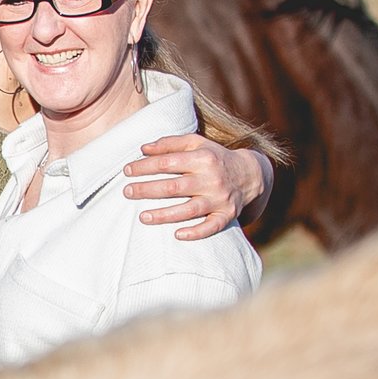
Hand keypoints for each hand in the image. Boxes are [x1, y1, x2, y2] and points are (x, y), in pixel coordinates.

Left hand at [125, 134, 266, 240]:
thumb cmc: (214, 158)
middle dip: (147, 190)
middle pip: (174, 187)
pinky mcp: (227, 215)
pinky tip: (177, 235)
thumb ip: (170, 143)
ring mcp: (220, 199)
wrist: (250, 174)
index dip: (145, 167)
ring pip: (189, 209)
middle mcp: (212, 179)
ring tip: (142, 217)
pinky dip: (196, 232)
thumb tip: (143, 149)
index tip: (127, 171)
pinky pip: (212, 226)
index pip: (168, 163)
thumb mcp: (196, 144)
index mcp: (204, 158)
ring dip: (164, 215)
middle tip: (127, 192)